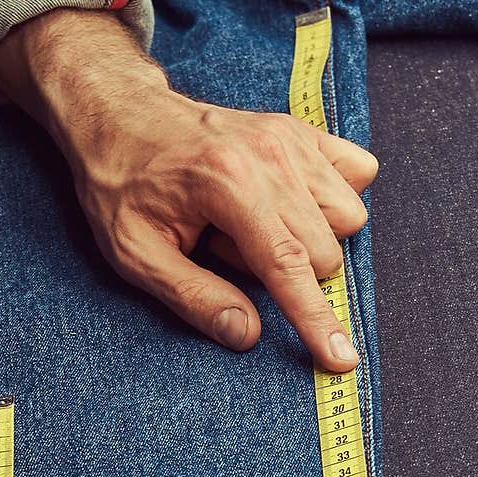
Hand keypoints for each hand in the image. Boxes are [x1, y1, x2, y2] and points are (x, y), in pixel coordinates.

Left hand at [0, 9, 378, 370]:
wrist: (119, 116)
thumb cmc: (122, 185)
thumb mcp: (135, 253)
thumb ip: (194, 297)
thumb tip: (247, 334)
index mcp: (228, 185)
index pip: (289, 268)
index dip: (317, 321)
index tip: (341, 360)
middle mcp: (270, 155)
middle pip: (325, 251)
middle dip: (290, 273)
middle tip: (229, 249)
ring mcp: (291, 138)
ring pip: (348, 217)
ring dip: (312, 238)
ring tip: (254, 224)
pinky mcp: (301, 130)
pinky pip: (358, 173)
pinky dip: (336, 200)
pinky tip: (293, 203)